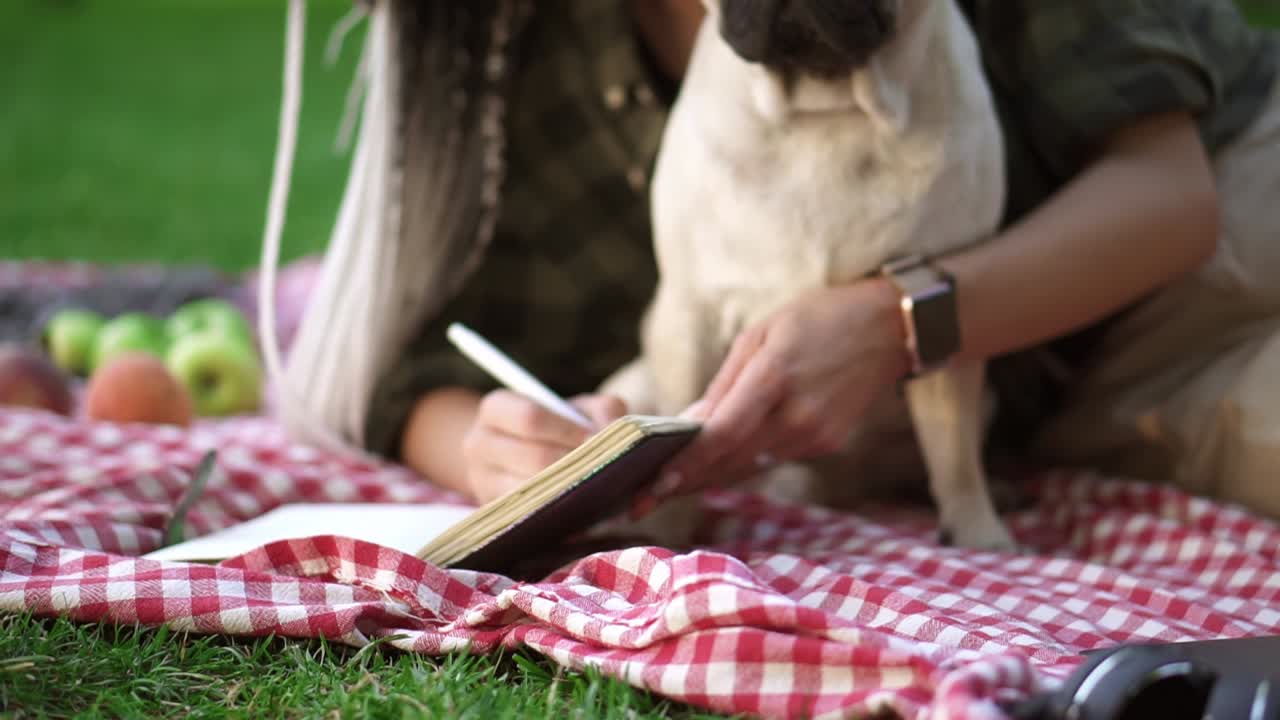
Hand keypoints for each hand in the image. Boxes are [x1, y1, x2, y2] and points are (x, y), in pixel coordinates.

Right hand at [462, 390, 626, 502]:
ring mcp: (483, 483)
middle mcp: (480, 444)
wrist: (514, 455)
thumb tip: (616, 434)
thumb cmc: (553, 427)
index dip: (569, 430)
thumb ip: (602, 410)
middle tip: (609, 470)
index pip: (531, 418)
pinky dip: (566, 516)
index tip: (598, 440)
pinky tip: (589, 512)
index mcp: (496, 408)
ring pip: (535, 494)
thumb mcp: (574, 408)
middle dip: (578, 465)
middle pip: (535, 459)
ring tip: (606, 493)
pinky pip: (534, 518)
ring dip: (575, 494)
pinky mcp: (495, 514)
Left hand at [651, 278, 908, 501]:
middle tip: (641, 500)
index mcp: (774, 378)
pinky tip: (717, 461)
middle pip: (729, 461)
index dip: (687, 464)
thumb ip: (725, 383)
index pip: (723, 435)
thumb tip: (690, 423)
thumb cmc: (818, 319)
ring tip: (667, 483)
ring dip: (709, 473)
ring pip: (748, 464)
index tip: (653, 485)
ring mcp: (815, 436)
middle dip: (684, 481)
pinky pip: (772, 458)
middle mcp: (796, 416)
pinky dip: (743, 460)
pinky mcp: (826, 445)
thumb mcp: (762, 333)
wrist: (889, 329)